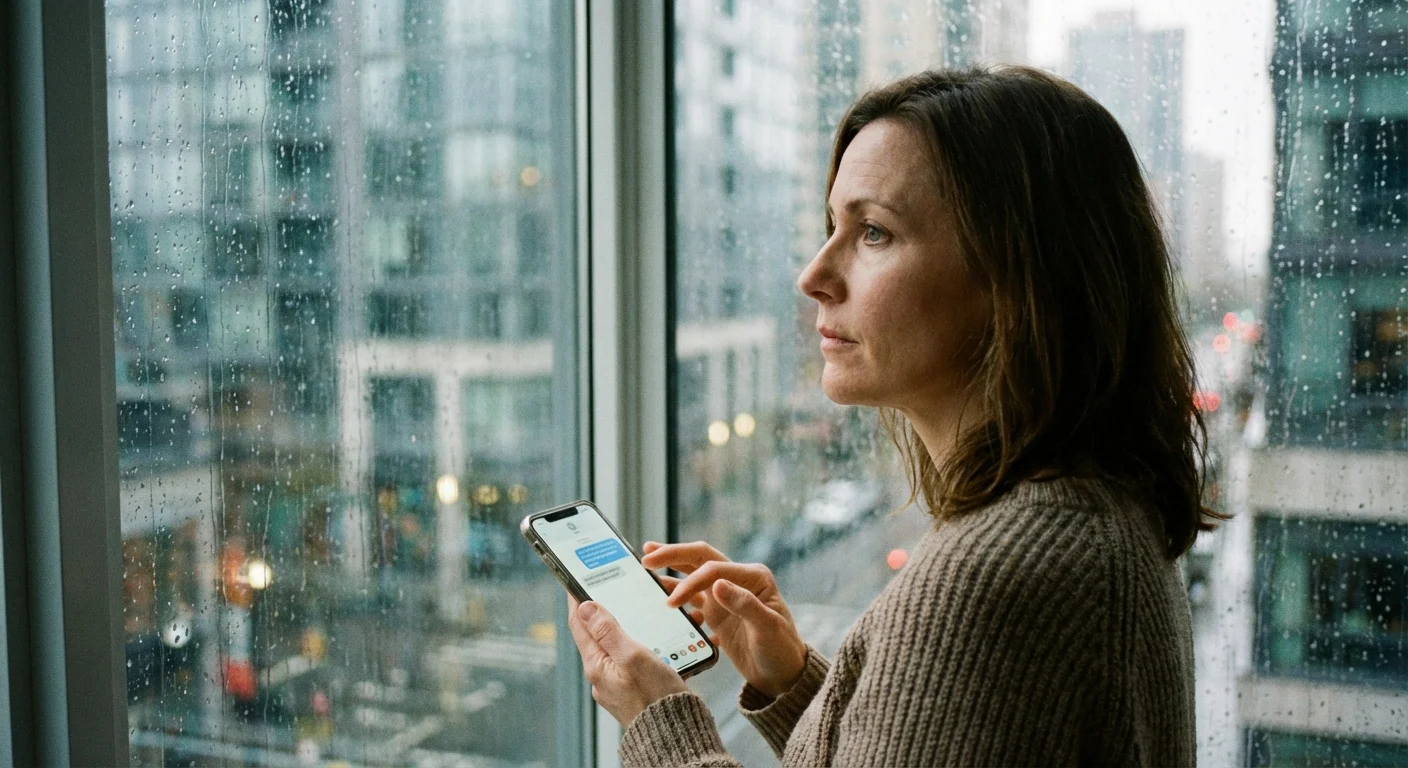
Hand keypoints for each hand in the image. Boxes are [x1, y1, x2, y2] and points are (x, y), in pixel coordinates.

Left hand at [566, 597, 688, 725]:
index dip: (578, 601)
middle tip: (609, 591)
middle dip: (603, 612)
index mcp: (597, 665)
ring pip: (617, 647)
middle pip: (597, 635)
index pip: (579, 624)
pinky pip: (632, 661)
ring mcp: (618, 684)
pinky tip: (655, 640)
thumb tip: (586, 607)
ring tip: (636, 613)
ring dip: (625, 629)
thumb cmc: (656, 698)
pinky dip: (640, 645)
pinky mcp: (634, 690)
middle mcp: (603, 675)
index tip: (576, 582)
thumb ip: (608, 631)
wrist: (675, 735)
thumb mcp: (632, 656)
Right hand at [642, 541, 806, 697]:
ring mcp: (726, 596)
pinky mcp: (718, 613)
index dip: (690, 582)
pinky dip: (676, 595)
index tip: (671, 602)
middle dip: (673, 555)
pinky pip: (692, 598)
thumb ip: (745, 605)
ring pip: (693, 575)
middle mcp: (738, 580)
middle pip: (700, 559)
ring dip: (671, 570)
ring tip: (646, 566)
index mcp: (753, 577)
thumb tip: (717, 583)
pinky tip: (659, 597)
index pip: (713, 568)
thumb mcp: (768, 629)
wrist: (784, 676)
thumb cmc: (781, 650)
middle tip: (647, 556)